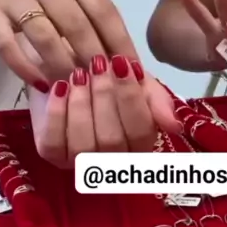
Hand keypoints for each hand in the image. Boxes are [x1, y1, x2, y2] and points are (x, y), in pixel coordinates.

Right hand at [0, 0, 135, 88]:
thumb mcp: (63, 1)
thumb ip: (90, 24)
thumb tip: (126, 66)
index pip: (104, 9)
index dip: (120, 42)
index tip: (132, 72)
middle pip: (77, 23)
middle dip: (95, 58)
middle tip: (108, 88)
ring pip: (45, 36)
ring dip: (64, 66)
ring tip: (76, 91)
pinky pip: (8, 45)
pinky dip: (26, 68)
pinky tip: (41, 86)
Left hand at [30, 55, 176, 166]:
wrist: (70, 64)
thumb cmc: (110, 76)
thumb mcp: (139, 82)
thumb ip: (158, 101)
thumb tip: (174, 125)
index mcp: (140, 145)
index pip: (141, 132)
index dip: (131, 99)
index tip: (123, 65)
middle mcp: (113, 161)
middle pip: (112, 140)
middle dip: (104, 98)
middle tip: (98, 64)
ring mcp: (81, 162)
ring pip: (83, 145)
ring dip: (80, 105)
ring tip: (78, 75)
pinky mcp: (53, 155)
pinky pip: (54, 143)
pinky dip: (56, 113)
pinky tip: (60, 87)